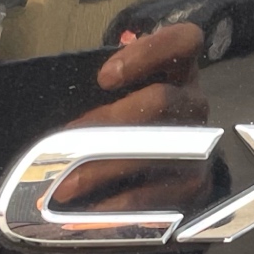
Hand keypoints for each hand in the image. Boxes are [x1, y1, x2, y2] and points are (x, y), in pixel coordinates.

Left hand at [52, 23, 211, 211]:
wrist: (158, 173)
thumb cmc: (125, 120)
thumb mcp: (118, 94)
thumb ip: (96, 86)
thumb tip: (53, 100)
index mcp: (180, 70)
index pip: (185, 42)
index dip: (150, 52)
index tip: (103, 78)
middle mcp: (195, 104)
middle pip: (161, 101)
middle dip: (108, 122)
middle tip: (66, 141)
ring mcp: (201, 145)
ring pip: (155, 152)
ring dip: (103, 168)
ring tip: (64, 185)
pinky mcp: (196, 185)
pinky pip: (158, 195)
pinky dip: (119, 204)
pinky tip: (88, 211)